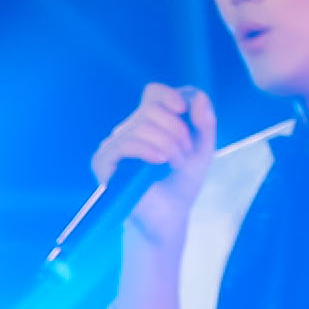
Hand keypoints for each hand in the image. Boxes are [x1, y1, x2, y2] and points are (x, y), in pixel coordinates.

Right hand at [97, 84, 214, 308]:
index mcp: (149, 122)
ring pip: (143, 125)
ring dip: (169, 144)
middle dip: (178, 130)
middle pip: (153, 108)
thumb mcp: (202, 148)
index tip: (185, 111)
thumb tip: (198, 97)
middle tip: (184, 154)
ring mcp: (113, 144)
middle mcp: (128, 129)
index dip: (171, 96)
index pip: (154, 92)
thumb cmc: (182, 182)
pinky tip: (160, 163)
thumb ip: (205, 121)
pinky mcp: (104, 161)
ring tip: (174, 164)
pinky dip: (149, 150)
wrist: (168, 216)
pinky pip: (127, 143)